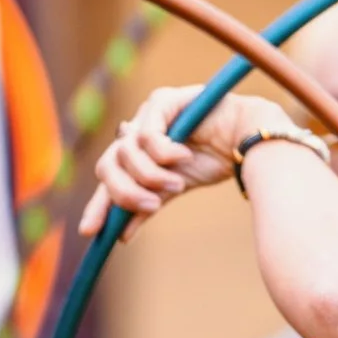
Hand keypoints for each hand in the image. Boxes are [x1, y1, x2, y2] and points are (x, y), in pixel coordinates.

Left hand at [78, 89, 294, 241]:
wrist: (247, 140)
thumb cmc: (215, 159)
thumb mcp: (173, 188)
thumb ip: (146, 204)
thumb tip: (120, 234)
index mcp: (137, 153)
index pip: (108, 178)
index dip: (97, 205)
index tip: (89, 231)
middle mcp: (136, 132)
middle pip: (107, 165)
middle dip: (124, 191)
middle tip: (150, 205)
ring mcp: (146, 115)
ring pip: (125, 153)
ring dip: (151, 175)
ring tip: (177, 183)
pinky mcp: (161, 102)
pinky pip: (147, 137)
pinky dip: (164, 153)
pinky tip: (184, 157)